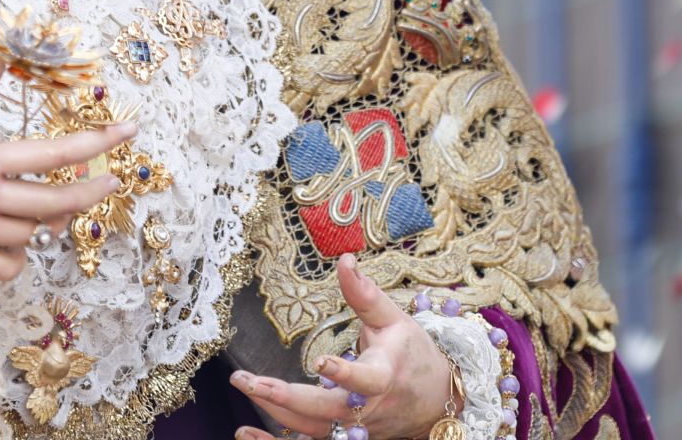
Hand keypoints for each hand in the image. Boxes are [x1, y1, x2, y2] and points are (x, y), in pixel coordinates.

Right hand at [0, 56, 131, 281]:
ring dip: (51, 220)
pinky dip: (19, 254)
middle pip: (59, 202)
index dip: (98, 142)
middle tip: (113, 180)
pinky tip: (15, 237)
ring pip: (34, 232)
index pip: (57, 152)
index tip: (129, 131)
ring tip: (53, 205)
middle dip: (92, 191)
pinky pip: (8, 265)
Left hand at [231, 253, 456, 439]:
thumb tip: (344, 259)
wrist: (436, 399)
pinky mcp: (345, 438)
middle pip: (326, 411)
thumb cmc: (413, 355)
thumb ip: (365, 294)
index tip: (321, 362)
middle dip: (285, 397)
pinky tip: (245, 434)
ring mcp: (356, 429)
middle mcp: (368, 408)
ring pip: (313, 430)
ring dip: (275, 413)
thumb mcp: (395, 319)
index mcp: (384, 375)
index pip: (365, 380)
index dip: (345, 374)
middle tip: (248, 380)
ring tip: (245, 386)